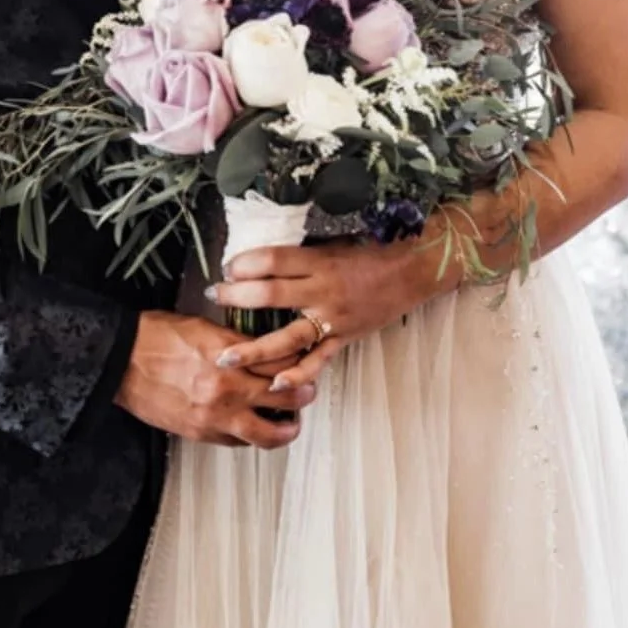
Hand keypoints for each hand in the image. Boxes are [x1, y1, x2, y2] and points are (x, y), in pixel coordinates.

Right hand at [114, 309, 315, 449]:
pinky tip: (255, 429)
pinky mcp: (201, 432)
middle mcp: (228, 387)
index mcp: (230, 355)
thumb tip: (260, 349)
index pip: (283, 361)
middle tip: (308, 391)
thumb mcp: (203, 326)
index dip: (300, 362)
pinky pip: (238, 441)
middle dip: (304, 394)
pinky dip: (252, 437)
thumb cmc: (155, 337)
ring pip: (269, 433)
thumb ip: (235, 341)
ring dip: (287, 428)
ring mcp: (216, 414)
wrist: (120, 361)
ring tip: (291, 423)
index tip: (304, 361)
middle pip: (286, 396)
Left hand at [205, 230, 457, 394]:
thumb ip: (300, 255)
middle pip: (270, 295)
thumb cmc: (371, 252)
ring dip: (253, 349)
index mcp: (319, 261)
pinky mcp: (343, 339)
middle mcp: (323, 290)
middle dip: (236, 297)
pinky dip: (297, 374)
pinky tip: (275, 384)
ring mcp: (333, 318)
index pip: (271, 260)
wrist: (413, 271)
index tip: (227, 267)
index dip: (243, 263)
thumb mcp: (333, 244)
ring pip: (286, 337)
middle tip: (213, 296)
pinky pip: (317, 360)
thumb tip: (260, 259)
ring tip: (225, 357)